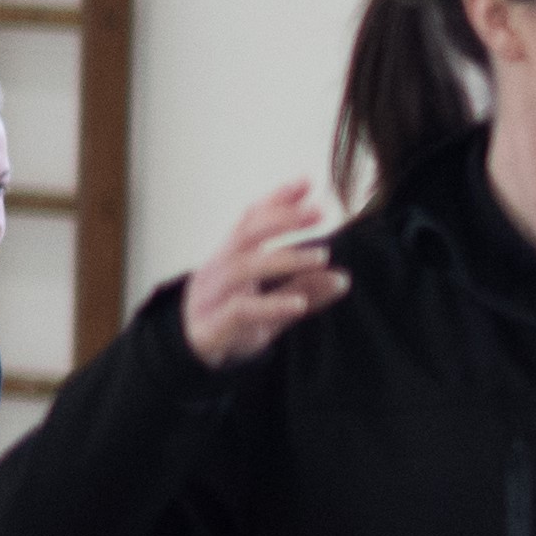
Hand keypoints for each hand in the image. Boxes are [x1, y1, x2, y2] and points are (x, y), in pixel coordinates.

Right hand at [182, 182, 351, 367]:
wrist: (193, 354)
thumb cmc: (232, 320)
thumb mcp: (272, 302)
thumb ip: (302, 288)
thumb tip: (342, 278)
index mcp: (232, 257)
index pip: (252, 219)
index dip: (277, 199)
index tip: (308, 182)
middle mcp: (220, 269)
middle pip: (247, 234)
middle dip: (282, 219)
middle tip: (319, 211)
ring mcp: (214, 295)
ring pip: (244, 267)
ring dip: (284, 258)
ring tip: (322, 256)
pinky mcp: (214, 325)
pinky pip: (241, 310)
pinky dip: (271, 305)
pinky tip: (299, 305)